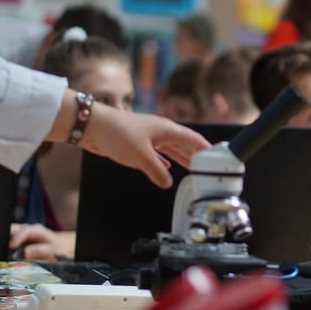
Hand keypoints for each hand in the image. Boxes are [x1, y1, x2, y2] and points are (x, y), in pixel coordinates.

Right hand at [9, 223, 75, 260]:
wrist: (58, 244)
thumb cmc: (56, 246)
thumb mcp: (51, 249)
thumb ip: (38, 250)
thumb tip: (24, 253)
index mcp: (36, 229)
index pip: (24, 231)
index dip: (17, 238)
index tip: (11, 246)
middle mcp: (27, 229)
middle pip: (13, 229)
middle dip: (5, 237)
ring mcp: (21, 233)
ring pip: (8, 233)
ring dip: (4, 241)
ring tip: (0, 251)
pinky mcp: (17, 239)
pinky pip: (8, 240)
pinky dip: (5, 245)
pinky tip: (4, 252)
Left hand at [79, 105, 209, 187]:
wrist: (92, 126)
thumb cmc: (117, 133)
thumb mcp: (141, 157)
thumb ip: (157, 171)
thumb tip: (167, 183)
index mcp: (167, 129)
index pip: (193, 139)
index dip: (206, 148)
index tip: (218, 156)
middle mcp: (160, 131)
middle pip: (183, 144)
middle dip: (195, 155)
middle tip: (207, 167)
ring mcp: (149, 137)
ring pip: (170, 149)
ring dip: (180, 159)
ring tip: (191, 169)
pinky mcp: (137, 143)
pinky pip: (156, 153)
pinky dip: (163, 161)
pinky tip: (166, 169)